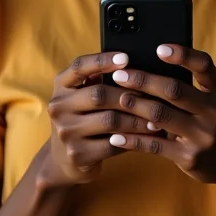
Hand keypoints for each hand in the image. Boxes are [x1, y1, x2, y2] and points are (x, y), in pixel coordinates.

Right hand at [40, 52, 156, 187]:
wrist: (64, 159)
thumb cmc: (84, 117)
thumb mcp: (82, 95)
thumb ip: (99, 80)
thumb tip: (135, 67)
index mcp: (61, 85)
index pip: (80, 66)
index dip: (103, 60)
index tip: (126, 57)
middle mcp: (58, 107)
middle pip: (99, 94)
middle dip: (130, 95)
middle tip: (154, 96)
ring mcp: (66, 132)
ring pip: (110, 121)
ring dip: (137, 120)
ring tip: (157, 119)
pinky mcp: (78, 154)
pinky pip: (113, 145)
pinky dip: (134, 140)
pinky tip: (148, 138)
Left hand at [108, 45, 215, 186]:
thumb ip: (194, 83)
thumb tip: (154, 61)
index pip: (204, 66)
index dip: (182, 55)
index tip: (159, 48)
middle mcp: (215, 112)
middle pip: (174, 90)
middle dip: (143, 80)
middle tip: (120, 74)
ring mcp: (203, 136)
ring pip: (161, 116)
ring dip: (135, 105)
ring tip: (117, 98)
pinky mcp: (190, 158)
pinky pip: (156, 146)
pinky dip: (133, 140)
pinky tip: (117, 136)